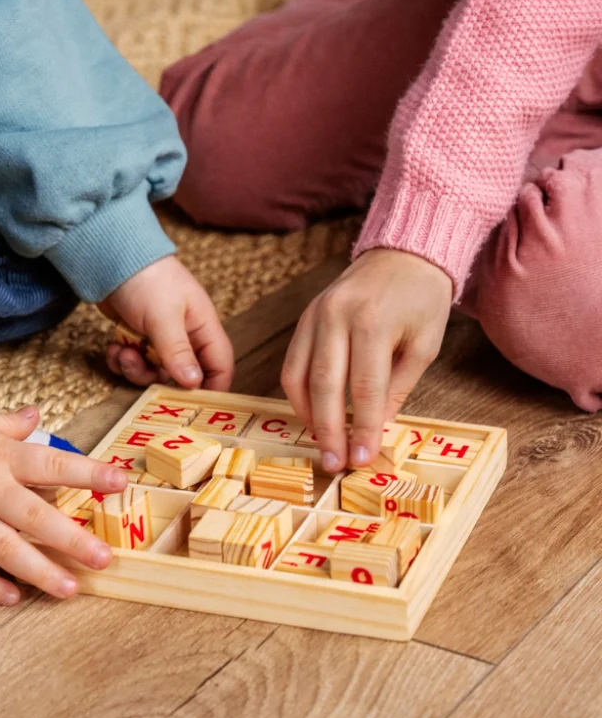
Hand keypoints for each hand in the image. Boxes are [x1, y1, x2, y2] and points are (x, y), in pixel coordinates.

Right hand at [0, 402, 127, 604]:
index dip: (90, 472)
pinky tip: (13, 597)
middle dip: (72, 539)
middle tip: (104, 559)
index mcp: (0, 455)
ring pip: (4, 550)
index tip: (121, 481)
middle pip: (35, 516)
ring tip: (68, 589)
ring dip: (38, 572)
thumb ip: (7, 424)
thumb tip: (34, 415)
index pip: (54, 464)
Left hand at [103, 255, 233, 390]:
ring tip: (124, 352)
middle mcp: (184, 334)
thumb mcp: (164, 317)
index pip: (219, 364)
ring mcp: (159, 336)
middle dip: (159, 378)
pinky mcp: (137, 335)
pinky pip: (134, 361)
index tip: (195, 407)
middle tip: (142, 369)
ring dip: (136, 368)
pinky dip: (122, 359)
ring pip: (153, 370)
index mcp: (202, 326)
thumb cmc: (147, 279)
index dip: (212, 387)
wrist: (110, 255)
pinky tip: (114, 347)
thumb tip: (194, 383)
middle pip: (182, 374)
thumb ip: (178, 352)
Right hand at [281, 249, 451, 472]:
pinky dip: (299, 393)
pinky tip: (312, 414)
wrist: (403, 253)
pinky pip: (292, 362)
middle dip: (329, 430)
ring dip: (308, 416)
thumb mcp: (425, 344)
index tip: (363, 458)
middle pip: (325, 385)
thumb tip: (375, 427)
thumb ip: (398, 386)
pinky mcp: (305, 316)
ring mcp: (315, 314)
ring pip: (299, 376)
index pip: (365, 388)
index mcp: (373, 321)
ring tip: (323, 445)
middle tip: (335, 464)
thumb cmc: (421, 299)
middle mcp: (336, 316)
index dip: (362, 428)